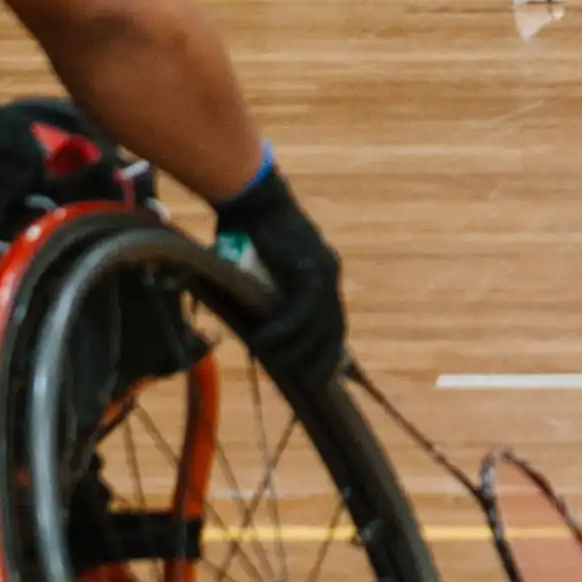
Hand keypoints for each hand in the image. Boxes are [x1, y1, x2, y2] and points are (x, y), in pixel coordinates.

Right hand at [215, 164, 339, 374]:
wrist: (251, 197)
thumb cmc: (249, 229)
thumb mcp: (262, 269)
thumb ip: (264, 294)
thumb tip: (248, 322)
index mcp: (324, 273)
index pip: (333, 322)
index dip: (328, 351)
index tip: (320, 376)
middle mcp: (330, 273)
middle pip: (333, 329)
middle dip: (321, 360)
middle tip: (308, 385)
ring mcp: (322, 271)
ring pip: (316, 325)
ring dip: (295, 349)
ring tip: (272, 360)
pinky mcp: (307, 268)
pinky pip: (299, 310)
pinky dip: (282, 329)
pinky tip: (264, 342)